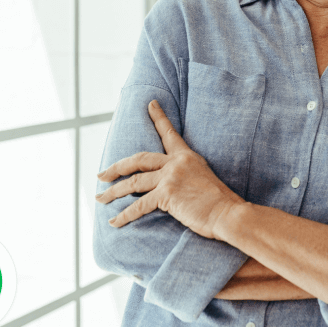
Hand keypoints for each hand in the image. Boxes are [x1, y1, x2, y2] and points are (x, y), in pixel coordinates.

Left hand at [95, 100, 245, 239]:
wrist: (228, 212)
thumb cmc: (219, 201)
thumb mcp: (203, 177)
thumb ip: (185, 174)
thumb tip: (170, 184)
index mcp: (186, 156)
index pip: (169, 133)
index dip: (158, 117)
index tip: (150, 104)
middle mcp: (176, 162)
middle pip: (138, 160)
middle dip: (116, 168)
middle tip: (101, 175)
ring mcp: (171, 177)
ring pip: (133, 183)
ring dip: (113, 192)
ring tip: (100, 198)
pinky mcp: (167, 194)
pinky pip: (139, 205)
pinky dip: (124, 215)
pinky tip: (115, 222)